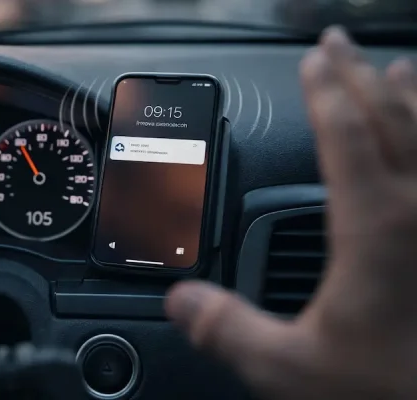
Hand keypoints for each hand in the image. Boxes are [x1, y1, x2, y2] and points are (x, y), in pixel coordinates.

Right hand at [165, 28, 416, 398]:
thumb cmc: (393, 393)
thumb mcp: (292, 369)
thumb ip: (229, 329)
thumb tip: (181, 302)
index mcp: (377, 227)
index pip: (345, 135)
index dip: (325, 91)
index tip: (312, 60)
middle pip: (391, 119)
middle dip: (361, 77)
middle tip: (340, 45)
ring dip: (413, 99)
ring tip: (399, 69)